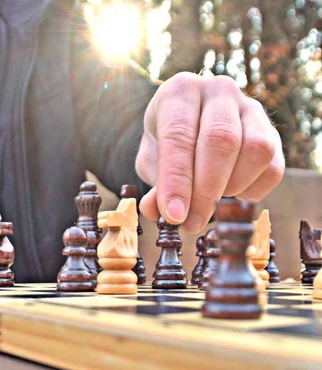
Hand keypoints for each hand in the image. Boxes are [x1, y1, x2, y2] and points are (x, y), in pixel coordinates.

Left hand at [135, 72, 284, 232]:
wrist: (191, 122)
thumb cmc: (167, 142)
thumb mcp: (151, 159)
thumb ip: (154, 184)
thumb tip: (157, 212)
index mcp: (180, 92)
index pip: (179, 136)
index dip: (177, 180)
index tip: (174, 215)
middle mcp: (219, 91)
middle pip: (221, 140)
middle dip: (205, 190)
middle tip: (191, 223)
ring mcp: (251, 108)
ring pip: (255, 150)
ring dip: (231, 187)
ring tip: (210, 201)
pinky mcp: (273, 132)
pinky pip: (273, 167)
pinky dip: (252, 191)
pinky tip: (230, 194)